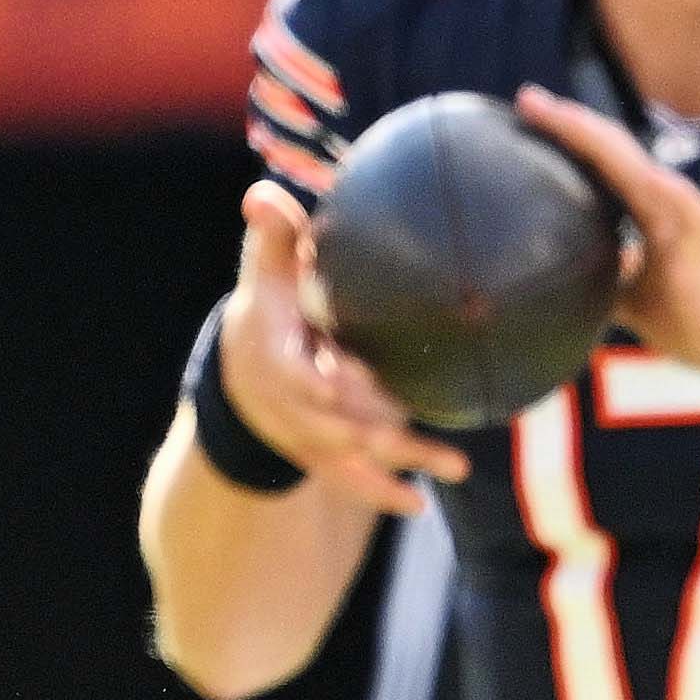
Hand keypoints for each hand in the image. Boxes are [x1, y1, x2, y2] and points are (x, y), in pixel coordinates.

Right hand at [223, 184, 467, 515]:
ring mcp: (303, 434)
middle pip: (328, 421)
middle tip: (416, 419)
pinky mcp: (320, 456)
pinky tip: (422, 504)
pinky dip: (382, 495)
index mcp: (271, 353)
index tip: (344, 377)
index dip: (311, 379)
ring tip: (456, 466)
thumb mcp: (267, 266)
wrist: (243, 363)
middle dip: (369, 425)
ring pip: (350, 457)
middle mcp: (286, 402)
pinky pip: (351, 482)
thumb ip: (274, 233)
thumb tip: (261, 194)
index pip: (289, 372)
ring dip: (400, 463)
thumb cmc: (271, 300)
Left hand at [514, 89, 699, 394]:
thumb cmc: (684, 316)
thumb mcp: (623, 295)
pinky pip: (684, 208)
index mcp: (642, 208)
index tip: (523, 111)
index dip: (564, 134)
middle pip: (612, 149)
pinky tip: (645, 174)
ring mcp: (682, 215)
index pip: (599, 160)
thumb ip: (595, 274)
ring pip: (638, 166)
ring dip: (602, 141)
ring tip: (567, 118)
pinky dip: (666, 189)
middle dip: (570, 122)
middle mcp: (661, 200)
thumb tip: (547, 280)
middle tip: (527, 98)